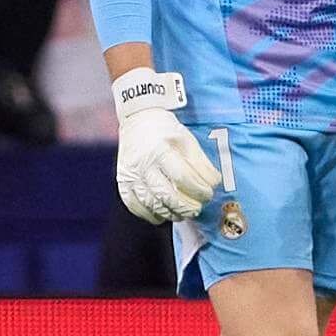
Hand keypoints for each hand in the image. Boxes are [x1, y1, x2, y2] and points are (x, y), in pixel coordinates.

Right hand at [112, 70, 220, 223]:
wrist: (138, 120)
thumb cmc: (166, 131)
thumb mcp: (187, 140)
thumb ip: (200, 162)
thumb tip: (214, 183)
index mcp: (160, 150)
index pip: (182, 177)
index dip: (198, 190)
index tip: (208, 194)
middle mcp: (142, 164)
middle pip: (165, 194)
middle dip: (185, 207)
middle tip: (197, 209)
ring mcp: (130, 174)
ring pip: (150, 203)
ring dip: (170, 213)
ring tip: (183, 214)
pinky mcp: (122, 182)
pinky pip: (134, 205)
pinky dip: (149, 215)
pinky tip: (162, 216)